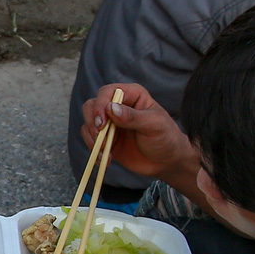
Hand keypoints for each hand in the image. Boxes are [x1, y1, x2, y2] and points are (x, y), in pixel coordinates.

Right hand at [80, 83, 195, 184]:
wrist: (166, 161)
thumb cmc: (166, 137)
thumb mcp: (154, 125)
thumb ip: (133, 117)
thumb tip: (111, 109)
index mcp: (132, 95)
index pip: (107, 92)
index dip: (101, 105)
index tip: (102, 124)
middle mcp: (118, 106)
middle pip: (92, 105)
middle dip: (92, 122)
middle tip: (100, 138)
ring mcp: (110, 122)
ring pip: (88, 122)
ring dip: (92, 138)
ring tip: (104, 151)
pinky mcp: (106, 138)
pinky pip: (90, 139)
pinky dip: (93, 149)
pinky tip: (104, 158)